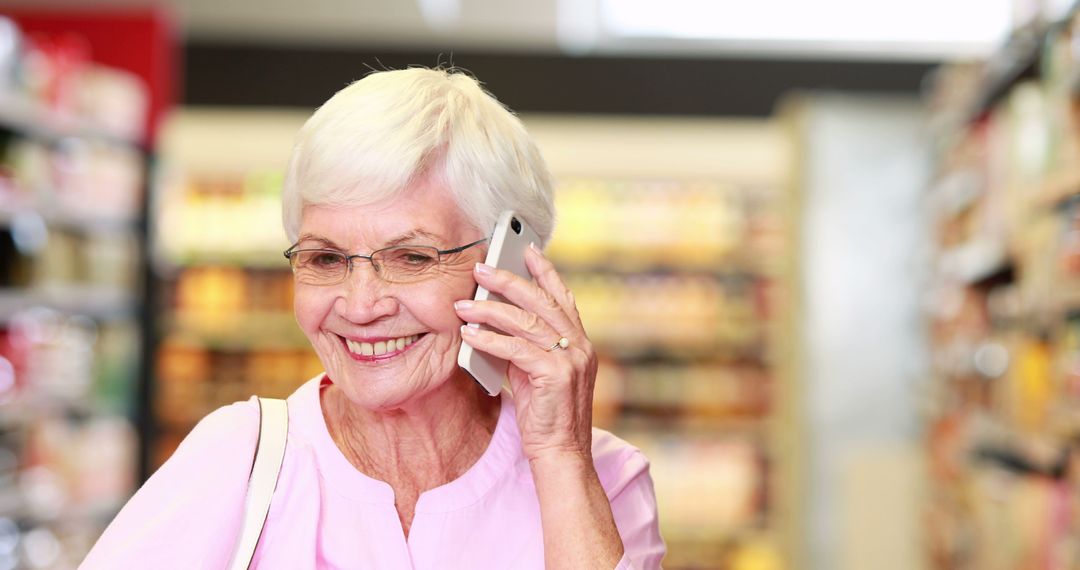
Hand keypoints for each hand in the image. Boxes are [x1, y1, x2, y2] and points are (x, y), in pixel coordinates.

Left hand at [455, 243, 598, 463]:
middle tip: (480, 269)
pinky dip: (490, 339)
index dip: (545, 270)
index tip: (526, 248)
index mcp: (579, 342)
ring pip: (527, 322)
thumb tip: (492, 320)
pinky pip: (517, 349)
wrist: (561, 454)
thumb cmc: (545, 416)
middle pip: (541, 301)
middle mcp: (580, 346)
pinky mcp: (557, 375)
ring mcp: (572, 359)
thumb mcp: (536, 373)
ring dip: (491, 310)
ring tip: (463, 304)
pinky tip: (470, 335)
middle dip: (509, 281)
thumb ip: (524, 346)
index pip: (562, 296)